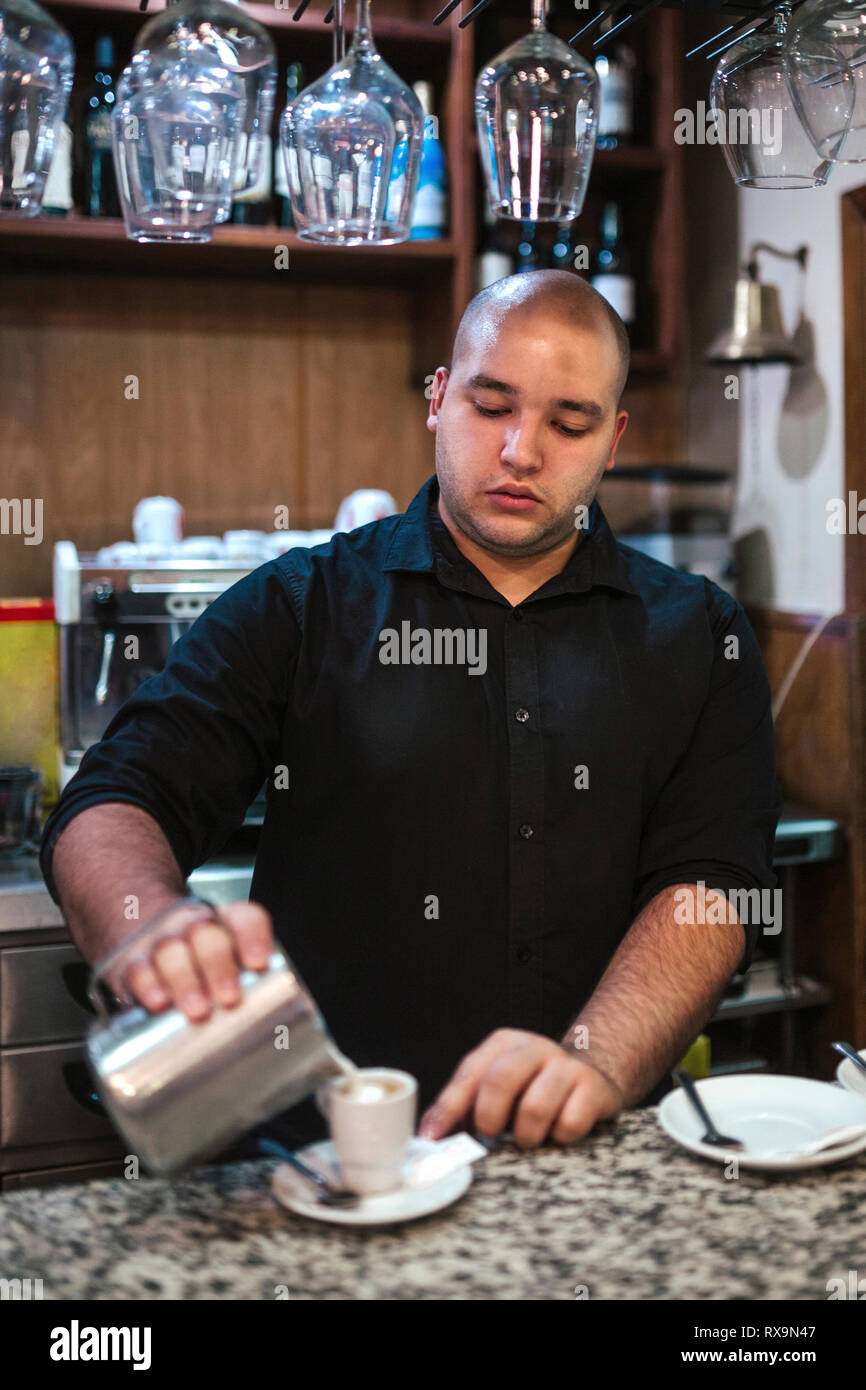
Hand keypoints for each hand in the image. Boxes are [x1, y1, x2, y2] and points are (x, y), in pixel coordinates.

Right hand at [111, 901, 274, 1022]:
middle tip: (228, 997)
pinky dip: (147, 986)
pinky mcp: (131, 962)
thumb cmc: (197, 962)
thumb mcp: (225, 966)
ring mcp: (161, 941)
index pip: (245, 918)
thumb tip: (274, 1039)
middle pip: (206, 932)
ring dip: (184, 980)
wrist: (142, 932)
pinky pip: (138, 969)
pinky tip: (157, 1003)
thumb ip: (249, 990)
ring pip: (171, 949)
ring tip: (197, 1010)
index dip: (253, 938)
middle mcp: (194, 925)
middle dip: (218, 965)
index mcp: (226, 924)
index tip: (259, 963)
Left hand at [418, 1028, 624, 1148]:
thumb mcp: (497, 1083)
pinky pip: (569, 1123)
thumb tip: (429, 1136)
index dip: (447, 1110)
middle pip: (500, 1081)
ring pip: (535, 1108)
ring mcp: (566, 1066)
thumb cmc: (532, 1085)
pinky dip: (559, 1137)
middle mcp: (534, 1048)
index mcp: (503, 1044)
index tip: (431, 1140)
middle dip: (489, 1119)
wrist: (592, 1071)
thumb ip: (464, 1105)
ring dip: (525, 1135)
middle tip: (490, 1136)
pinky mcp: (593, 1088)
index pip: (469, 1074)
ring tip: (527, 1137)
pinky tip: (558, 1130)